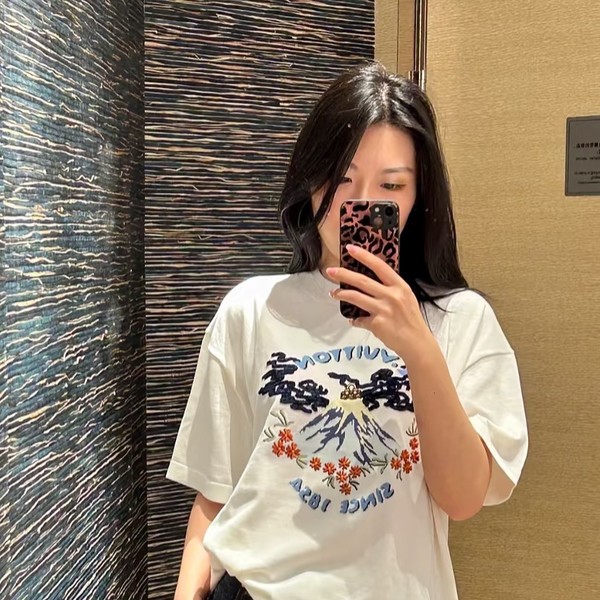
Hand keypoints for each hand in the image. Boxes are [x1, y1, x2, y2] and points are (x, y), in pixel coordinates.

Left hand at [326, 244, 433, 363]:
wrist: (417, 343)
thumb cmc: (411, 320)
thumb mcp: (406, 298)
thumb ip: (390, 289)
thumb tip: (370, 283)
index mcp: (400, 286)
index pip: (379, 266)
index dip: (364, 256)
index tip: (350, 249)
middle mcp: (392, 296)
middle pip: (362, 281)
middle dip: (343, 274)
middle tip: (330, 271)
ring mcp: (383, 310)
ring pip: (355, 297)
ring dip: (341, 294)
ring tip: (333, 293)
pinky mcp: (376, 324)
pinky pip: (359, 319)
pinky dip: (354, 320)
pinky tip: (353, 320)